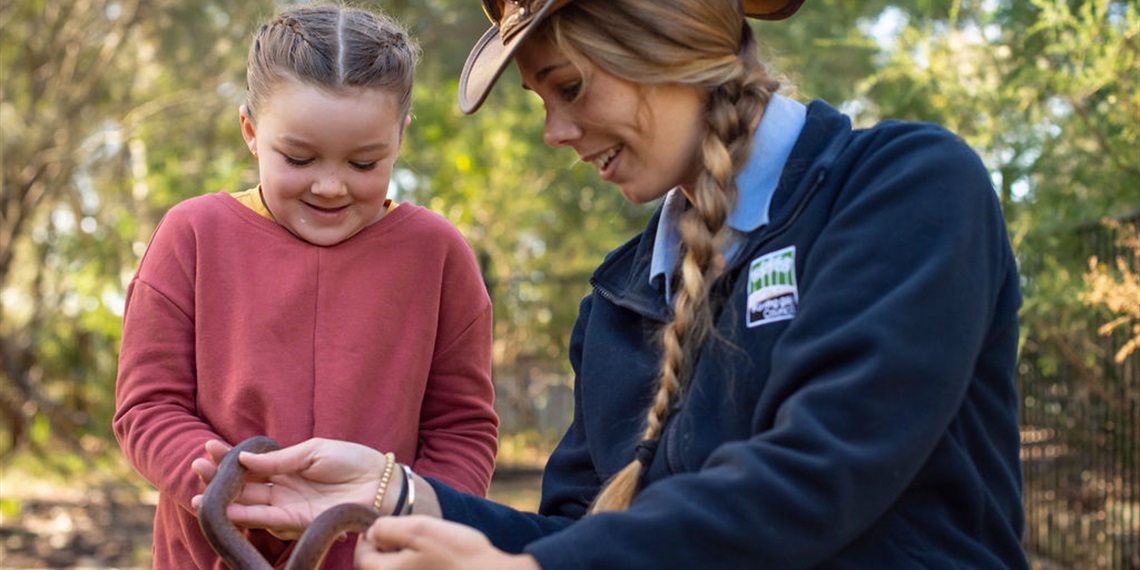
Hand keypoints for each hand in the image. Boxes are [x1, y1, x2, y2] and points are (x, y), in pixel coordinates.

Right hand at [191, 437, 384, 538]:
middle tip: (196, 467)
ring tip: (198, 494)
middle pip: (245, 484)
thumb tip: (245, 458)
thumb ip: (280, 458)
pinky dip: (246, 517)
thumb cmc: (351, 461)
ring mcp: (289, 504)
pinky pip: (267, 519)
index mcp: (288, 465)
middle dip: (219, 478)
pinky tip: (227, 511)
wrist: (380, 482)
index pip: (251, 462)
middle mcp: (284, 486)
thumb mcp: (314, 450)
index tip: (208, 448)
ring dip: (225, 501)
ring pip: (250, 504)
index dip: (229, 457)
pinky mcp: (298, 520)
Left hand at [355, 516, 540, 569]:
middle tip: (415, 540)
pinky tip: (438, 566)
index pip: (362, 555)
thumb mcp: (421, 528)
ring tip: (430, 554)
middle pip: (376, 567)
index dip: (372, 536)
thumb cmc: (459, 554)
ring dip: (404, 562)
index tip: (392, 526)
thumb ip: (388, 528)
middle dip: (389, 551)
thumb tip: (370, 532)